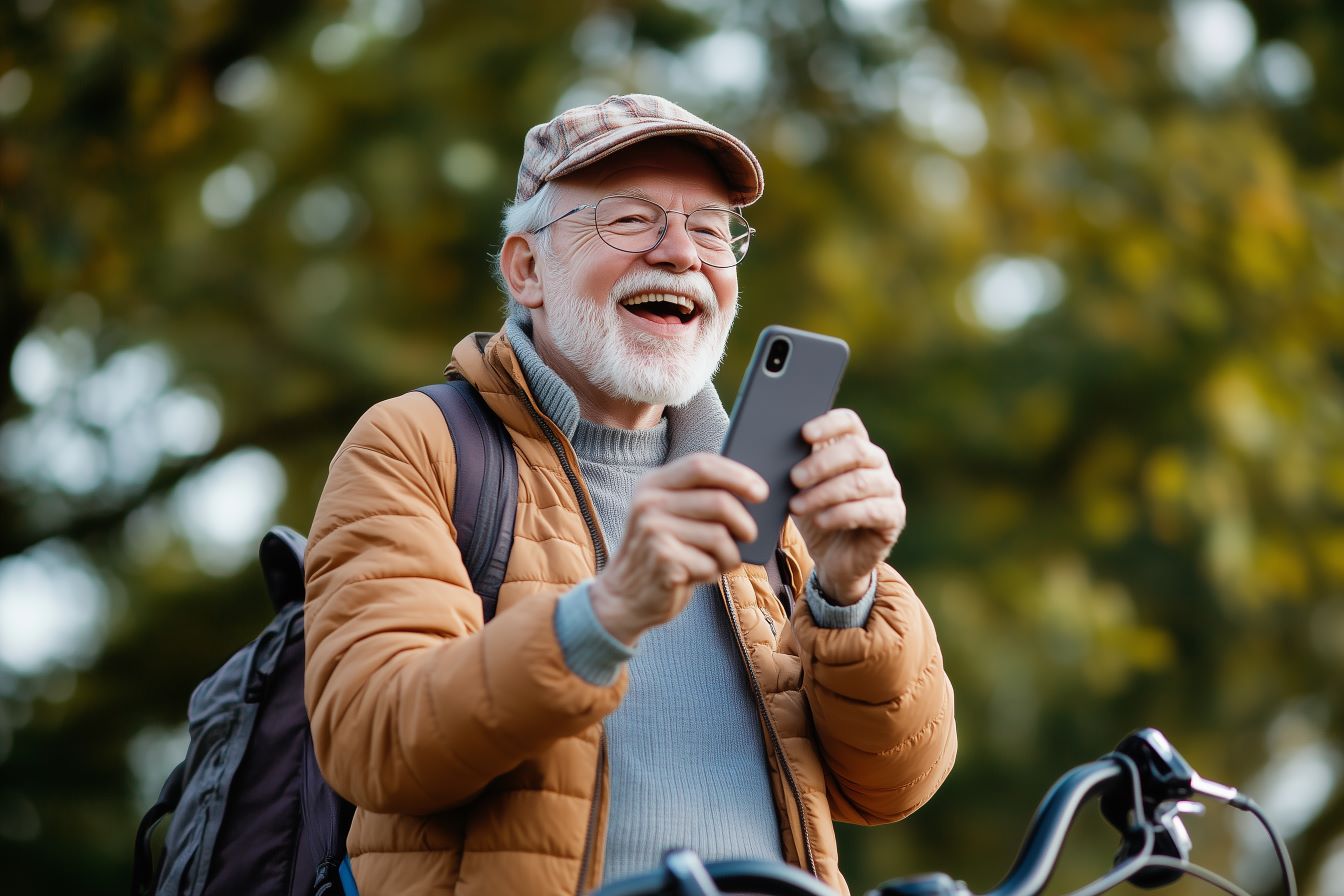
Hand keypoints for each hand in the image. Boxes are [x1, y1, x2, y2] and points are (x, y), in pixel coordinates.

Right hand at [590, 454, 766, 644]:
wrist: (625, 596)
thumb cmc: (663, 552)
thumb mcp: (672, 515)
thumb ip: (699, 498)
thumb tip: (753, 492)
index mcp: (653, 483)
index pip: (701, 465)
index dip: (736, 475)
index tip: (761, 491)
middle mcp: (648, 502)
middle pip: (718, 501)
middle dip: (744, 522)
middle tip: (750, 535)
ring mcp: (652, 531)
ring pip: (719, 536)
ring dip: (729, 555)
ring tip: (718, 561)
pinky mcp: (662, 560)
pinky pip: (710, 563)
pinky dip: (713, 573)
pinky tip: (698, 575)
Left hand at [789, 409, 905, 604]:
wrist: (833, 559)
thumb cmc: (816, 514)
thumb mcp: (801, 489)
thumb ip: (797, 466)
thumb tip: (773, 450)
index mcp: (855, 446)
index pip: (849, 422)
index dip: (828, 424)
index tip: (804, 433)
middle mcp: (877, 463)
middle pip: (855, 449)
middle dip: (820, 463)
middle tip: (793, 478)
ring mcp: (889, 489)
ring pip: (860, 481)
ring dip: (824, 493)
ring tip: (797, 505)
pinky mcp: (893, 517)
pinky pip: (871, 510)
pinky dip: (841, 514)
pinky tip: (821, 521)